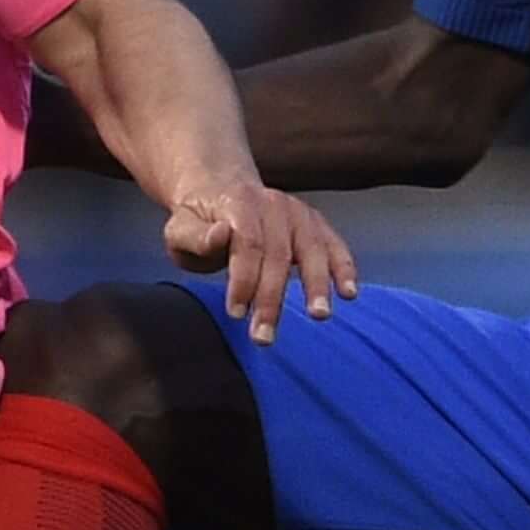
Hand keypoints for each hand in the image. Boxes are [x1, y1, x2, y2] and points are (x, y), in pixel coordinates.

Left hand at [162, 178, 356, 343]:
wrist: (220, 192)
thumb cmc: (198, 222)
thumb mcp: (179, 228)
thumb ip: (195, 236)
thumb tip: (221, 235)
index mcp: (239, 203)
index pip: (247, 243)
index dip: (244, 280)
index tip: (236, 313)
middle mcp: (274, 204)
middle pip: (278, 254)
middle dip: (271, 298)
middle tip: (264, 337)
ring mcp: (298, 213)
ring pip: (312, 250)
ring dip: (317, 285)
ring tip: (319, 315)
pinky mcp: (315, 225)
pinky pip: (334, 246)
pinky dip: (345, 269)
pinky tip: (350, 293)